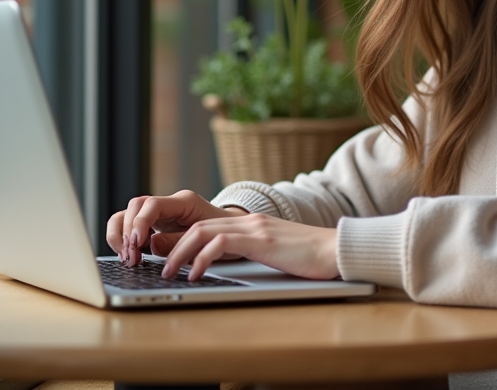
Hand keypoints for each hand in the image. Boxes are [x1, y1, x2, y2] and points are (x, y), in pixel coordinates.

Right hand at [106, 189, 245, 265]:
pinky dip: (123, 238)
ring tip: (127, 258)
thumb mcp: (205, 239)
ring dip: (121, 235)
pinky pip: (129, 225)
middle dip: (128, 232)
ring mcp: (158, 213)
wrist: (232, 230)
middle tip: (132, 258)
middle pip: (135, 207)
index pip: (152, 204)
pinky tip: (128, 255)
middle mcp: (168, 204)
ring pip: (126, 214)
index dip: (140, 222)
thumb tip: (151, 244)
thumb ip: (177, 242)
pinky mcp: (153, 224)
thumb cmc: (222, 233)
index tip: (137, 243)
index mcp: (184, 202)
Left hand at [159, 213, 338, 281]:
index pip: (206, 225)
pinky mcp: (260, 239)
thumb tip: (231, 266)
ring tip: (169, 273)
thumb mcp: (275, 252)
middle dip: (172, 247)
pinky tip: (196, 275)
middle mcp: (248, 221)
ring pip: (202, 232)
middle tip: (159, 268)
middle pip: (197, 226)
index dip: (182, 241)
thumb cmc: (311, 258)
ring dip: (179, 253)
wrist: (337, 250)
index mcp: (250, 224)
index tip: (167, 259)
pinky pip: (221, 243)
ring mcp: (254, 228)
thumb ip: (254, 252)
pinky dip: (202, 259)